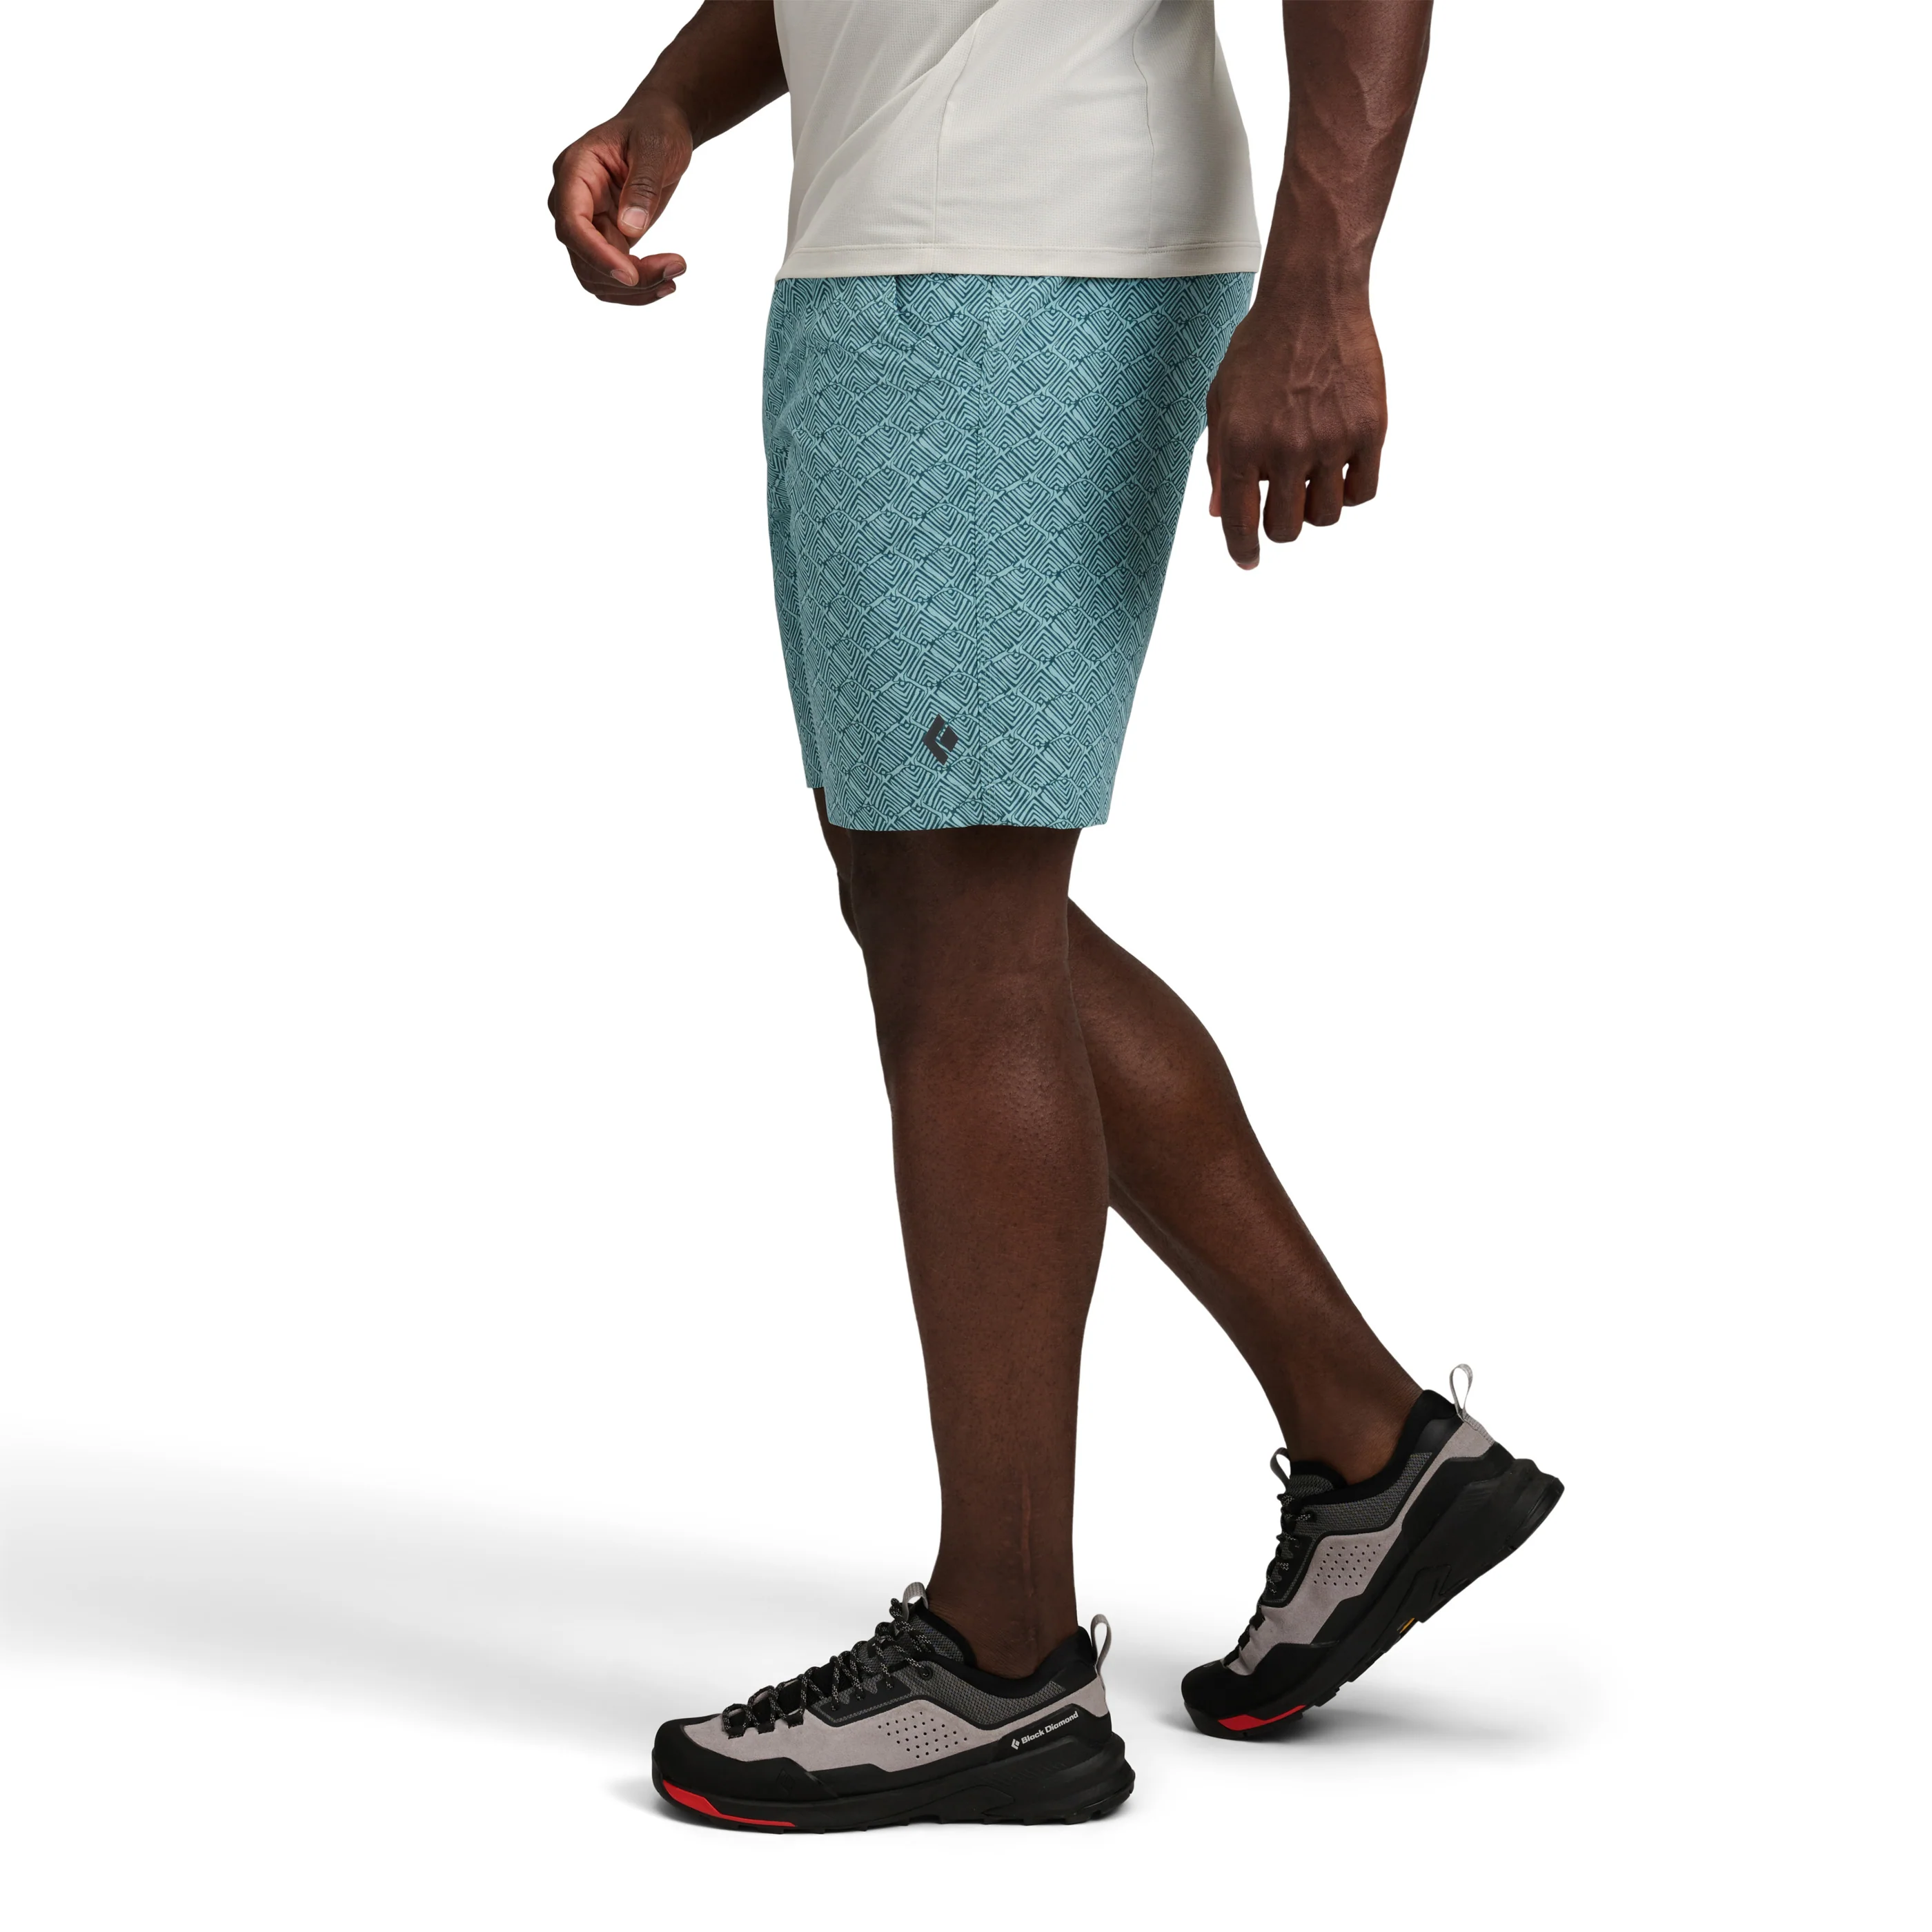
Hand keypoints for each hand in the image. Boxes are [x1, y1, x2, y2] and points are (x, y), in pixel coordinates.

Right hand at [549, 91, 692, 305]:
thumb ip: (642, 184)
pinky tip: (665, 281)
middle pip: (583, 257)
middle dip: (626, 276)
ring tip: (675, 274)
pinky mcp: (604, 238)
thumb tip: (631, 228)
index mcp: (575, 171)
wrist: (661, 127)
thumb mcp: (655, 146)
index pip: (572, 224)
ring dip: (633, 288)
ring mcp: (586, 222)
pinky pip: (611, 276)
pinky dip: (636, 288)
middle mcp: (572, 200)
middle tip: (676, 269)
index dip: (597, 255)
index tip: (631, 276)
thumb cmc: (656, 127)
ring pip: (594, 275)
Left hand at [1205, 287, 1387, 566]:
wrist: (1313, 298)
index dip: (1242, 551)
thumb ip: (1217, 459)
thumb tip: (1220, 513)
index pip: (1239, 523)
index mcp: (1240, 444)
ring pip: (1325, 516)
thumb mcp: (1222, 400)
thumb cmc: (1261, 347)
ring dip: (1316, 507)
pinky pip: (1362, 493)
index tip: (1248, 562)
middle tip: (1283, 502)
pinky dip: (1350, 491)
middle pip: (1286, 529)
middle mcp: (1284, 449)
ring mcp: (1329, 441)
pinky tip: (1340, 469)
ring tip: (1311, 475)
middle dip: (1281, 524)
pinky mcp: (1368, 430)